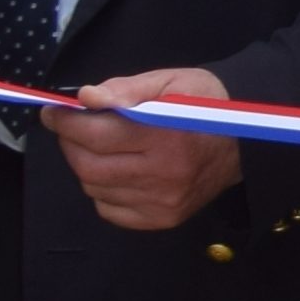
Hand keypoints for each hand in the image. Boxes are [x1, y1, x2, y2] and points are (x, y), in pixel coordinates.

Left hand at [53, 65, 244, 231]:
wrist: (247, 142)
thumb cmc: (204, 103)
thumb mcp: (170, 81)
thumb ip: (127, 89)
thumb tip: (86, 98)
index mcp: (165, 135)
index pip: (95, 134)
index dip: (65, 122)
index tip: (53, 112)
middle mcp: (164, 174)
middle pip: (88, 166)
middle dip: (70, 143)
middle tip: (72, 128)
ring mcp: (163, 202)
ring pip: (94, 188)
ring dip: (86, 165)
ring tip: (100, 147)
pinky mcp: (163, 219)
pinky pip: (109, 209)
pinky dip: (103, 190)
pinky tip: (118, 171)